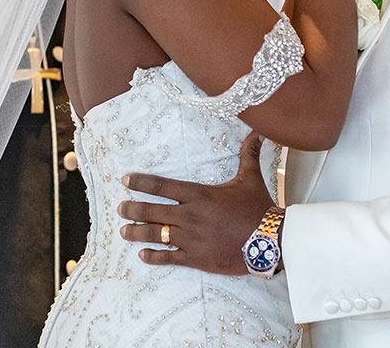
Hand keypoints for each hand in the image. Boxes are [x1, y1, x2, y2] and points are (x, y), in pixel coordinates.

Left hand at [119, 133, 274, 275]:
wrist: (270, 240)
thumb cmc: (258, 207)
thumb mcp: (250, 178)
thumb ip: (248, 154)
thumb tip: (257, 131)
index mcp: (198, 194)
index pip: (162, 186)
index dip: (141, 182)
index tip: (125, 180)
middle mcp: (189, 215)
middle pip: (152, 211)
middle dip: (132, 209)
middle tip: (119, 208)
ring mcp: (190, 238)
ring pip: (155, 234)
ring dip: (136, 232)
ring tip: (123, 232)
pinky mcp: (196, 257)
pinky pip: (168, 257)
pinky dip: (153, 256)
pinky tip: (143, 255)